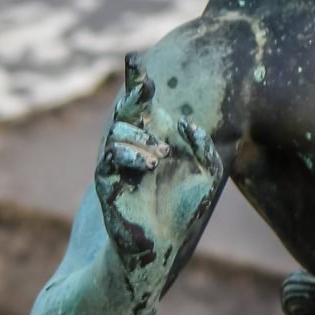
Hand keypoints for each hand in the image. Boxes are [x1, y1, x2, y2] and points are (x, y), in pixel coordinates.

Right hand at [95, 57, 223, 279]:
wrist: (156, 254)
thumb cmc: (181, 215)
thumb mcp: (207, 176)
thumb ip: (203, 146)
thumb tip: (187, 122)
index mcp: (153, 142)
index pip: (141, 106)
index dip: (135, 83)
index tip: (134, 59)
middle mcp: (133, 151)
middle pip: (125, 115)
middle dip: (133, 98)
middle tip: (146, 89)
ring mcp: (118, 170)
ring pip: (116, 137)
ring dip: (139, 140)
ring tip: (160, 156)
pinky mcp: (109, 191)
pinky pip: (108, 163)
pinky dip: (127, 158)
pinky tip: (150, 166)